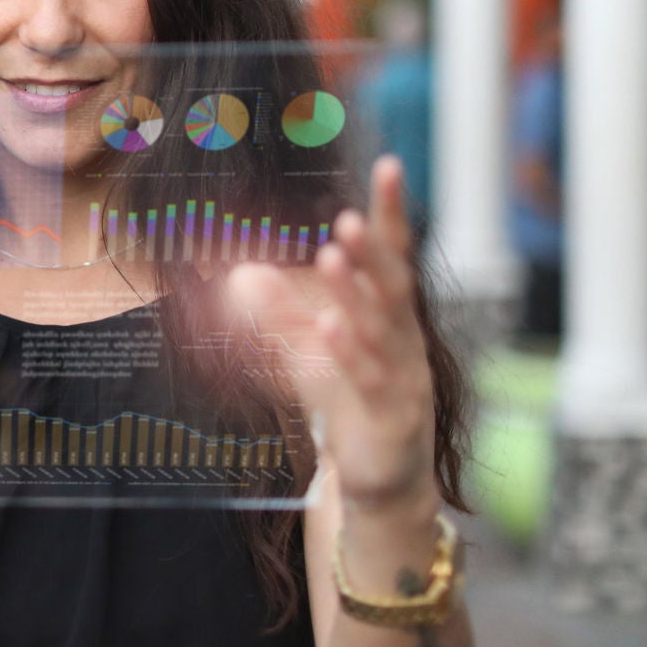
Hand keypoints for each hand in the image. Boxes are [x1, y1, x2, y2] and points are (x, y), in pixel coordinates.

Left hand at [230, 155, 437, 514]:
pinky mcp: (393, 416)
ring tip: (334, 253)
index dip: (392, 213)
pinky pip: (371, 379)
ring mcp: (404, 378)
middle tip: (350, 216)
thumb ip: (280, 314)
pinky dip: (350, 351)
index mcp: (392, 317)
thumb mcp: (307, 352)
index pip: (395, 255)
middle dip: (374, 250)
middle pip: (394, 285)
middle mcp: (406, 340)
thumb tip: (241, 274)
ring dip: (357, 291)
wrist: (380, 481)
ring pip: (383, 328)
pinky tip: (329, 324)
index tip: (390, 165)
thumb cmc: (347, 405)